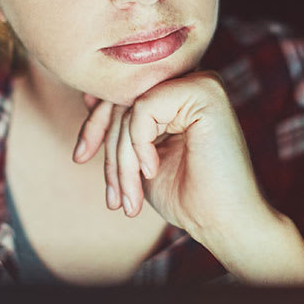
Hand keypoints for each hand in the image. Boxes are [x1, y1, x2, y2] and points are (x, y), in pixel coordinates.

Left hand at [73, 71, 303, 284]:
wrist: (223, 223)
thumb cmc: (184, 196)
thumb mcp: (137, 157)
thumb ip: (118, 126)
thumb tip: (88, 95)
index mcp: (178, 93)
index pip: (121, 95)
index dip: (95, 125)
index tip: (80, 156)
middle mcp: (190, 80)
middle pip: (123, 100)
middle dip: (109, 151)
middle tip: (113, 196)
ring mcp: (200, 81)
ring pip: (130, 108)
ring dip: (121, 160)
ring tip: (129, 198)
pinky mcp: (205, 90)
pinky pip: (143, 108)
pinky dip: (138, 145)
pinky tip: (152, 171)